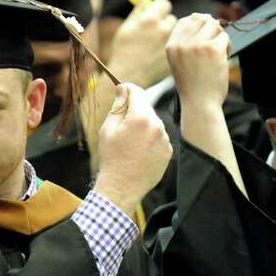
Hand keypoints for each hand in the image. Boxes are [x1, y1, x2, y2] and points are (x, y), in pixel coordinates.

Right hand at [94, 83, 171, 215]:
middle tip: (120, 126)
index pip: (136, 91)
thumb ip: (118, 106)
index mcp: (140, 117)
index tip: (120, 91)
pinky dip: (150, 139)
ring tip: (129, 143)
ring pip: (153, 122)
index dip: (126, 89)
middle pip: (145, 107)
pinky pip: (159, 137)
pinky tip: (138, 151)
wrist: (122, 187)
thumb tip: (123, 89)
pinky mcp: (168, 151)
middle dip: (134, 110)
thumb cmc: (111, 157)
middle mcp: (157, 125)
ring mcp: (165, 139)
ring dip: (143, 125)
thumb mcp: (108, 129)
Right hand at [107, 0, 177, 87]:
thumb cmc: (123, 51)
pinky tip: (158, 55)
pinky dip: (171, 48)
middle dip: (164, 23)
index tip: (155, 14)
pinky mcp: (175, 54)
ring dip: (169, 35)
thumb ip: (138, 11)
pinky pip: (177, 46)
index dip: (159, 8)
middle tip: (154, 33)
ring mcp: (171, 43)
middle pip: (171, 18)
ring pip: (176, 33)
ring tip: (156, 45)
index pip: (164, 4)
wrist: (128, 76)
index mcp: (150, 20)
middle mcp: (163, 29)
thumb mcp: (126, 28)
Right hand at [166, 13, 231, 113]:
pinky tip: (223, 59)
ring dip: (221, 38)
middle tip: (215, 44)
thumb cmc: (193, 87)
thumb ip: (186, 43)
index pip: (185, 20)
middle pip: (201, 19)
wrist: (199, 104)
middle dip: (212, 29)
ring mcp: (197, 45)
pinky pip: (225, 37)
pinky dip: (228, 47)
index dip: (199, 23)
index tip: (206, 34)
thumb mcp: (179, 62)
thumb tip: (206, 18)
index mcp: (171, 46)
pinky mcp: (212, 50)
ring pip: (215, 26)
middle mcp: (182, 44)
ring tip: (219, 54)